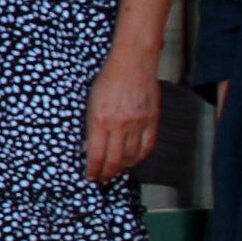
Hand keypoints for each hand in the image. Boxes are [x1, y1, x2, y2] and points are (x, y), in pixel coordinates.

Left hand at [81, 47, 162, 183]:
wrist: (133, 62)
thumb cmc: (108, 79)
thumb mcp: (91, 102)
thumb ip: (92, 126)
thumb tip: (90, 148)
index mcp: (100, 119)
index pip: (96, 155)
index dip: (93, 170)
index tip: (90, 176)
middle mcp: (119, 124)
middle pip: (114, 161)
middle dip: (106, 173)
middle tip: (102, 178)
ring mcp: (138, 123)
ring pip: (131, 157)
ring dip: (122, 167)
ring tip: (115, 170)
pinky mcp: (152, 120)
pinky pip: (147, 147)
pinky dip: (139, 158)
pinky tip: (132, 160)